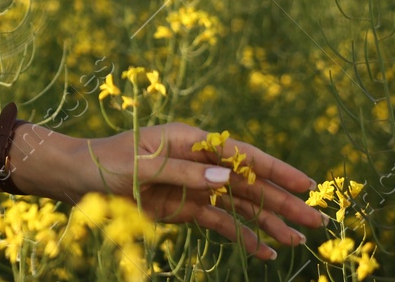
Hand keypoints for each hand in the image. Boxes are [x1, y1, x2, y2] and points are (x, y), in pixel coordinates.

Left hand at [69, 122, 327, 260]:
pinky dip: (243, 236)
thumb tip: (226, 178)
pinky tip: (266, 253)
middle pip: (248, 182)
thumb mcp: (141, 165)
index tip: (308, 184)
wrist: (77, 178)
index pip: (242, 155)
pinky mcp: (184, 206)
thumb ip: (183, 172)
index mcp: (190, 140)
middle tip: (317, 222)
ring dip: (269, 222)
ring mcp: (193, 184)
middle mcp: (198, 161)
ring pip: (240, 204)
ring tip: (299, 242)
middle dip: (283, 201)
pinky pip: (221, 222)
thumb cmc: (106, 162)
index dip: (276, 169)